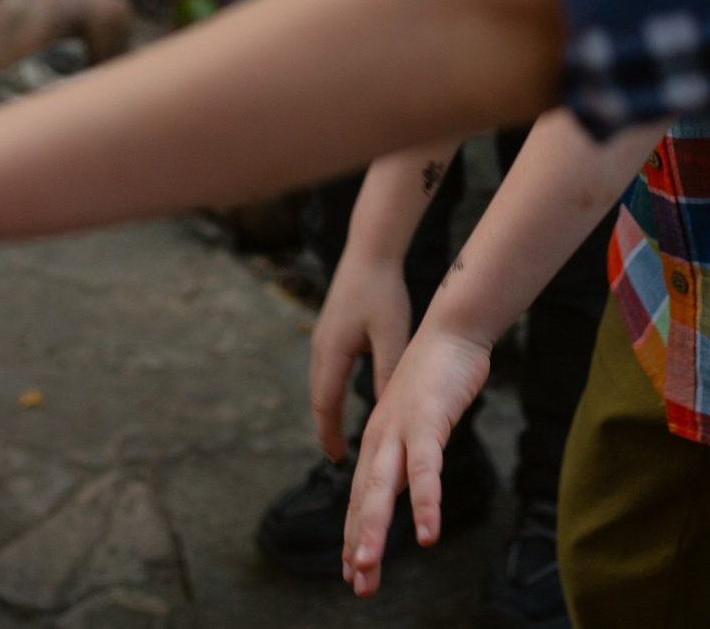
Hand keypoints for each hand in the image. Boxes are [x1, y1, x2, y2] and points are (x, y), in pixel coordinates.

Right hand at [308, 252, 410, 461]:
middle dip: (326, 427)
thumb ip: (387, 372)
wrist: (370, 251)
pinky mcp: (330, 329)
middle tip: (339, 454)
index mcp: (333, 352)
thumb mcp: (391, 335)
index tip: (339, 458)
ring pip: (321, 383)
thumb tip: (386, 410)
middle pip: (318, 398)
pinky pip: (327, 369)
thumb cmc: (383, 292)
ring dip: (328, 409)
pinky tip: (344, 397)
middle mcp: (321, 347)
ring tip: (340, 433)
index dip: (330, 434)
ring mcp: (323, 337)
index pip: (325, 405)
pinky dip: (331, 391)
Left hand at [342, 323, 494, 594]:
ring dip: (374, 530)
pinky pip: (426, 469)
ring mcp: (402, 430)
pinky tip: (428, 534)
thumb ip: (408, 454)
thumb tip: (407, 487)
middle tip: (356, 584)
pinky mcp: (429, 421)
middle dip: (359, 544)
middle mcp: (381, 438)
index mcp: (378, 441)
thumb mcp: (416, 421)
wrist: (451, 330)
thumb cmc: (436, 377)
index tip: (352, 572)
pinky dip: (426, 503)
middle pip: (365, 499)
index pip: (362, 496)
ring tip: (366, 568)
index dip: (356, 535)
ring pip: (383, 488)